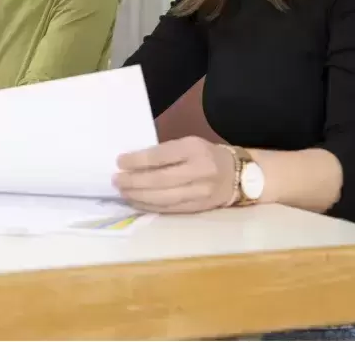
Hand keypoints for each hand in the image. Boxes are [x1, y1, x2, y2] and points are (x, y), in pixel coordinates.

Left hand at [112, 136, 235, 213]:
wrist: (238, 175)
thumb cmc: (205, 155)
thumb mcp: (189, 144)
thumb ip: (165, 152)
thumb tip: (132, 163)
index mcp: (194, 149)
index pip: (160, 156)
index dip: (137, 161)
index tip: (119, 162)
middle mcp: (199, 171)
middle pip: (160, 180)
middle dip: (134, 182)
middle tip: (116, 180)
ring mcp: (200, 192)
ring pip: (163, 198)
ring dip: (138, 196)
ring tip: (122, 192)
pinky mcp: (198, 208)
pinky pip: (169, 209)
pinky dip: (149, 206)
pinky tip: (136, 202)